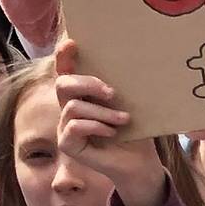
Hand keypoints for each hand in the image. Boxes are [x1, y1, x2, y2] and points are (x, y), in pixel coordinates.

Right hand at [51, 40, 171, 205]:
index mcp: (83, 94)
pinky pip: (74, 126)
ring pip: (73, 107)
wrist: (140, 163)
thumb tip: (135, 60)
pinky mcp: (67, 144)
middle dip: (88, 84)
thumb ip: (122, 87)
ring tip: (124, 120)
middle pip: (64, 84)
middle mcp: (69, 107)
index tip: (73, 43)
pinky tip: (112, 132)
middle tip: (112, 93)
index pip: (66, 70)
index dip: (64, 56)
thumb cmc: (136, 131)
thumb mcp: (131, 104)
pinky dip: (96, 126)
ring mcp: (65, 126)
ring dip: (102, 112)